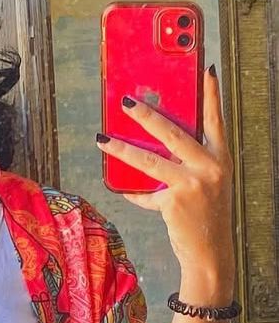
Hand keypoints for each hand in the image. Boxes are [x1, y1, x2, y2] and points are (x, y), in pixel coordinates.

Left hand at [96, 67, 234, 296]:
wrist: (210, 253)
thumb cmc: (205, 216)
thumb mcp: (205, 184)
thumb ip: (186, 166)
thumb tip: (150, 152)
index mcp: (220, 158)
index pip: (215, 119)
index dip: (211, 95)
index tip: (204, 70)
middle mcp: (210, 167)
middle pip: (173, 133)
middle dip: (147, 115)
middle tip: (127, 102)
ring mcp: (192, 184)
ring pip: (149, 161)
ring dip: (122, 149)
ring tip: (103, 139)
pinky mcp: (175, 202)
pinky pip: (145, 193)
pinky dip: (133, 193)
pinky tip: (122, 190)